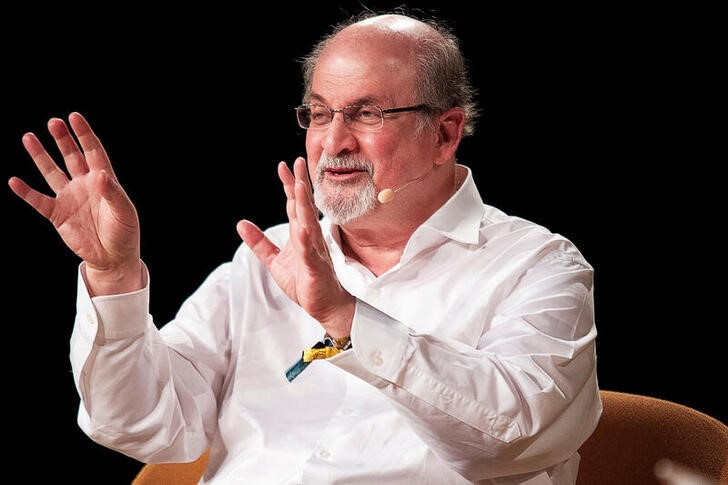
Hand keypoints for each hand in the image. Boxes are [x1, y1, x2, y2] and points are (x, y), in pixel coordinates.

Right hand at [8, 113, 141, 294]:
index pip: (93, 152)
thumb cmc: (124, 232)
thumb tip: (101, 174)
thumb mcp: (124, 212)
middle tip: (54, 122)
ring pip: (52, 172)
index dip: (84, 135)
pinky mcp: (57, 215)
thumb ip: (113, 193)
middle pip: (72, 156)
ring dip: (41, 156)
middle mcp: (84, 184)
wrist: (113, 258)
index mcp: (104, 180)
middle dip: (63, 139)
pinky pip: (39, 201)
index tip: (74, 117)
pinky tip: (14, 181)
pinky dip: (26, 192)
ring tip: (29, 137)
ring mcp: (70, 198)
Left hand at [237, 157, 354, 337]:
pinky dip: (306, 240)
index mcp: (300, 233)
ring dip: (304, 204)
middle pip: (304, 206)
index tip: (284, 166)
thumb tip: (241, 224)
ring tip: (300, 186)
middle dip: (300, 184)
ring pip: (308, 223)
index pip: (294, 204)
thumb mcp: (274, 260)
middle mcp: (309, 237)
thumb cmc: (304, 282)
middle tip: (297, 163)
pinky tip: (302, 229)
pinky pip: (309, 252)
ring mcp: (314, 250)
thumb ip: (259, 242)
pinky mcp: (315, 266)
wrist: (324, 304)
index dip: (288, 185)